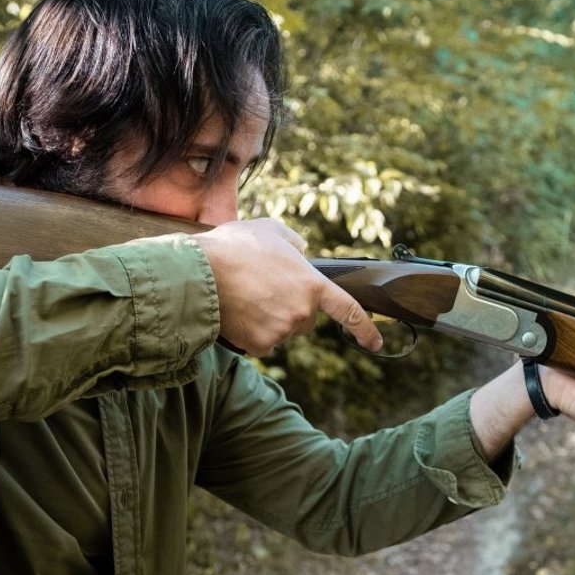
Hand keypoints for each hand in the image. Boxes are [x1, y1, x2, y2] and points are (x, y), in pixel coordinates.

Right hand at [192, 218, 382, 356]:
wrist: (199, 272)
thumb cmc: (233, 246)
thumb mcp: (270, 229)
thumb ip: (293, 241)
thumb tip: (301, 251)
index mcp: (312, 284)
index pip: (348, 310)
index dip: (365, 329)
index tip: (375, 344)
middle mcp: (302, 312)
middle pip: (305, 319)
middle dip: (292, 307)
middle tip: (263, 288)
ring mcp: (282, 331)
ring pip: (283, 330)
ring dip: (270, 318)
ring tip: (245, 295)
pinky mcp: (260, 345)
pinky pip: (263, 342)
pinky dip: (253, 331)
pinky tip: (238, 312)